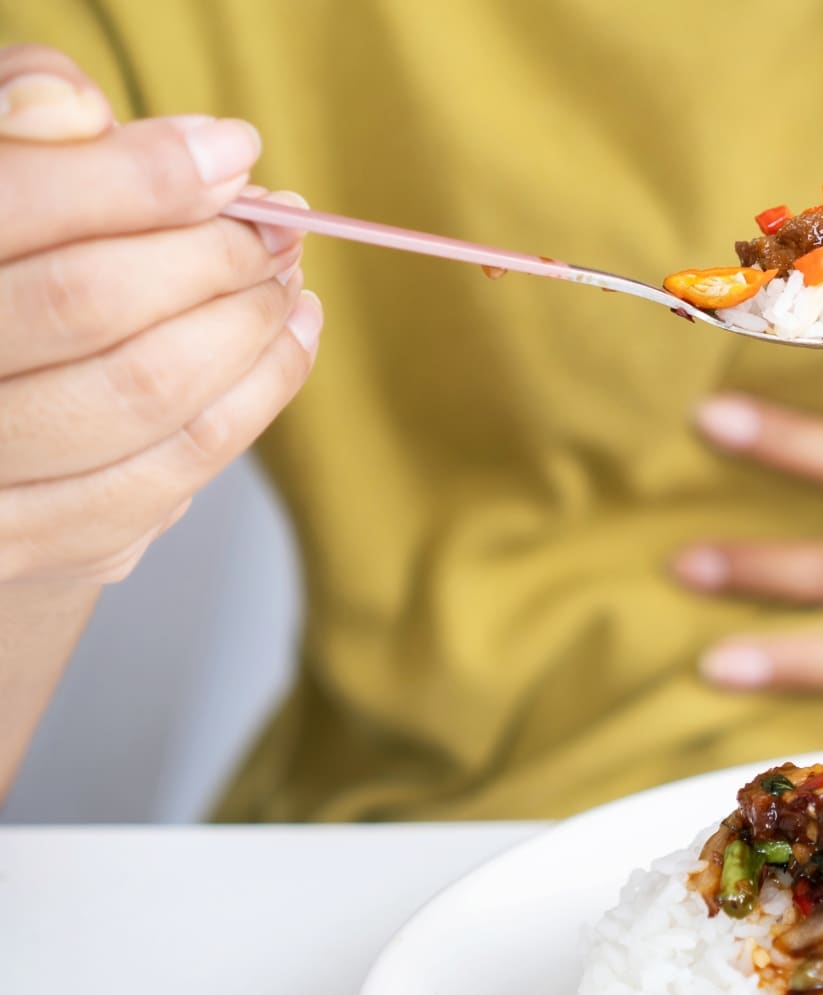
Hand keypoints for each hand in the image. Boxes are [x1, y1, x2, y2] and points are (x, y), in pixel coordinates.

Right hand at [0, 45, 322, 588]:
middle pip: (90, 301)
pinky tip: (286, 344)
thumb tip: (83, 113)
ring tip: (287, 279)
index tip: (234, 154)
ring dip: (250, 327)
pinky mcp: (27, 545)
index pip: (19, 207)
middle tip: (277, 222)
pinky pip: (172, 475)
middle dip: (212, 252)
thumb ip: (20, 141)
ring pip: (149, 394)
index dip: (139, 175)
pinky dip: (254, 399)